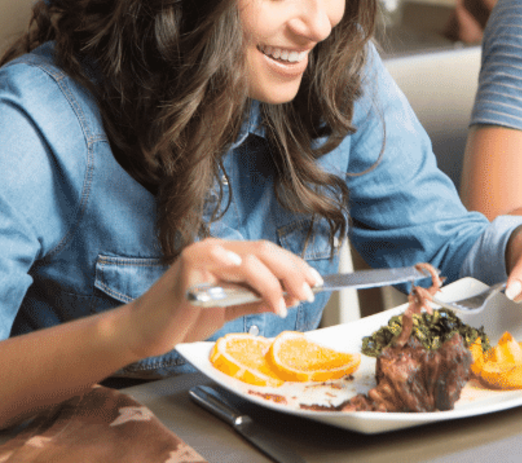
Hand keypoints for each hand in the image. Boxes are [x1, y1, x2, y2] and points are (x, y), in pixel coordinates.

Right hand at [118, 238, 321, 363]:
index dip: (295, 266)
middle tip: (309, 292)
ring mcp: (202, 256)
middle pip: (264, 252)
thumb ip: (255, 299)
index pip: (269, 254)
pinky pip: (212, 260)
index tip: (316, 281)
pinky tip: (243, 269)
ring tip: (284, 304)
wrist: (144, 332)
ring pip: (248, 259)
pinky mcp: (187, 269)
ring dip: (272, 282)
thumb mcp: (228, 308)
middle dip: (292, 271)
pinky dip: (229, 263)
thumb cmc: (182, 318)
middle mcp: (218, 250)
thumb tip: (290, 296)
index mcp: (229, 256)